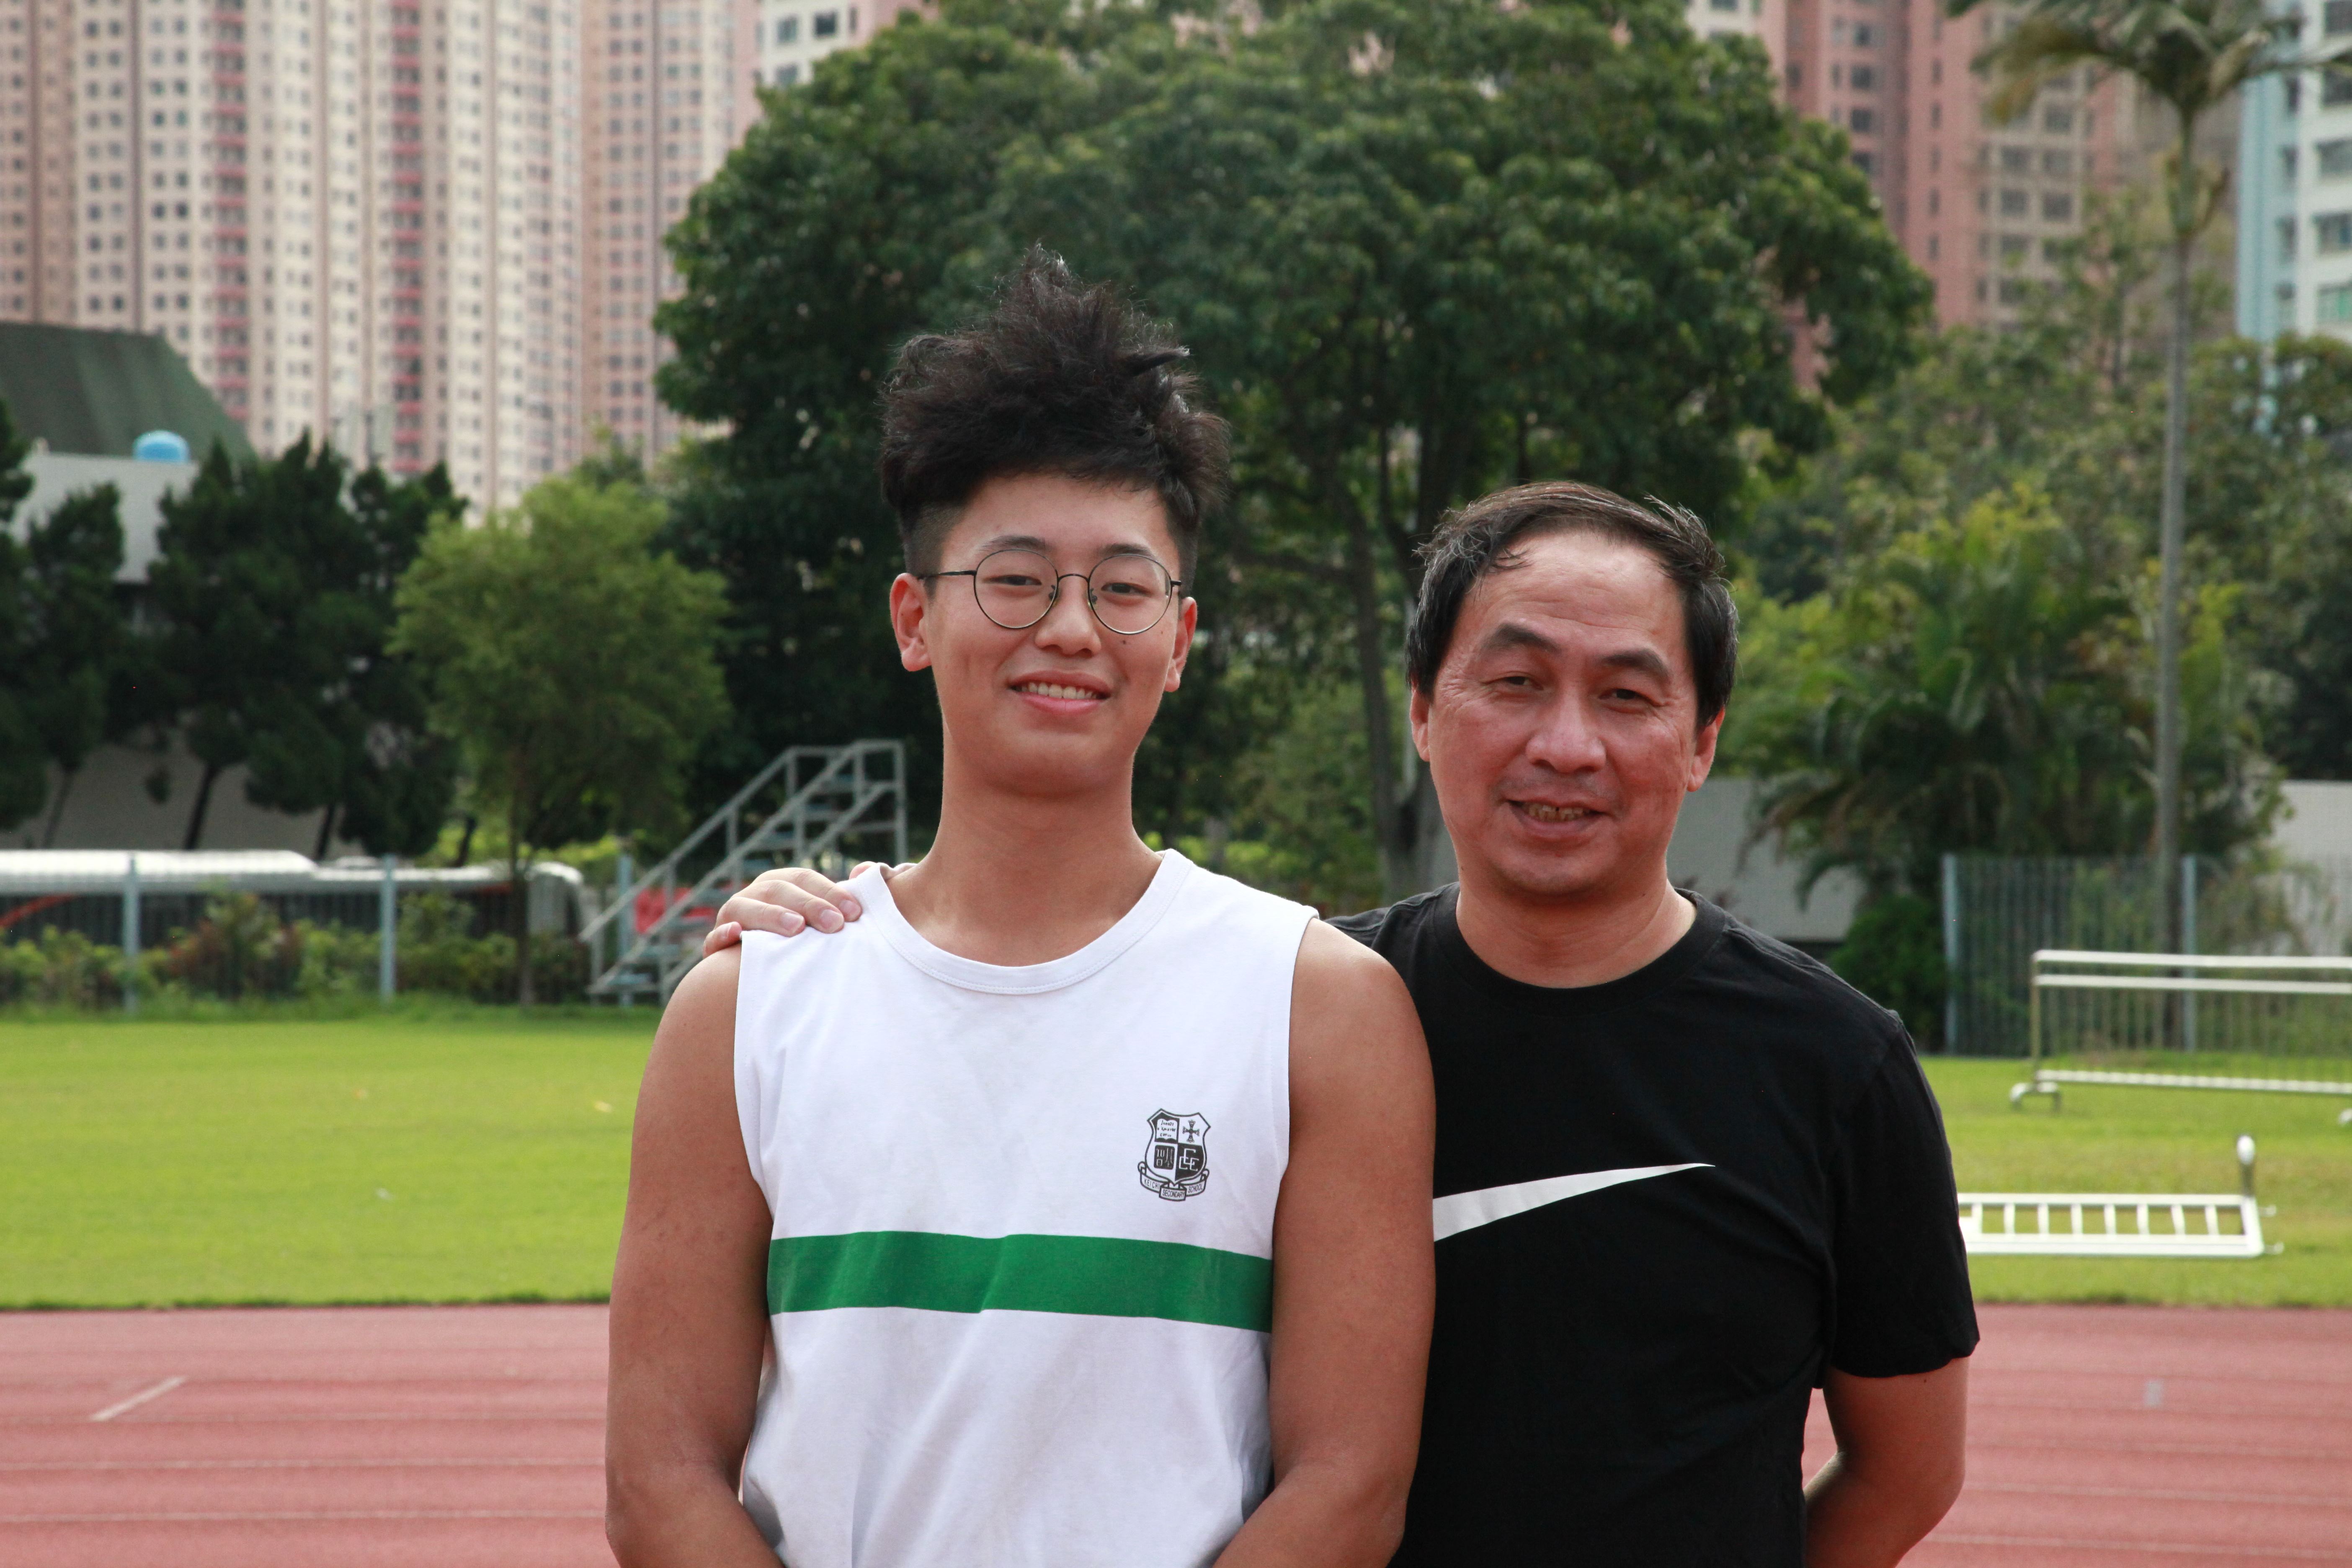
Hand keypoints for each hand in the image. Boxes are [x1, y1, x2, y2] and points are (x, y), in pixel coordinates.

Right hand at [699, 864, 876, 956]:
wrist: (764, 976)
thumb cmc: (803, 942)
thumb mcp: (823, 919)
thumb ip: (844, 898)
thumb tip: (870, 870)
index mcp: (781, 884)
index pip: (805, 879)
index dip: (830, 892)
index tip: (856, 913)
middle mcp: (755, 895)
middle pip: (778, 890)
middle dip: (809, 905)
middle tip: (835, 924)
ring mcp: (732, 917)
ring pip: (745, 908)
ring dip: (771, 916)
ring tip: (796, 928)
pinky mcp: (716, 946)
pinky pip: (714, 939)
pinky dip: (723, 935)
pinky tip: (736, 934)